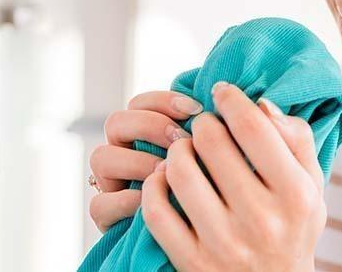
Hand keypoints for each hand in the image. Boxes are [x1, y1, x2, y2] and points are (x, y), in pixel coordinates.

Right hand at [88, 90, 201, 232]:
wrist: (199, 241)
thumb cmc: (211, 194)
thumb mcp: (213, 159)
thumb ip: (213, 134)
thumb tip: (241, 105)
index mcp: (144, 134)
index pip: (141, 103)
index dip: (164, 100)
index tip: (196, 109)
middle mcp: (124, 153)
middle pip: (117, 122)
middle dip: (150, 125)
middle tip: (180, 139)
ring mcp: (112, 183)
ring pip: (101, 157)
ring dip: (137, 161)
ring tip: (167, 172)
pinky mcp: (106, 216)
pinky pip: (100, 203)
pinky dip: (125, 201)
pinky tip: (153, 201)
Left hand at [141, 82, 325, 271]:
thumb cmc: (292, 226)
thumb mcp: (311, 185)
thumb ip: (296, 139)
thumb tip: (261, 103)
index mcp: (296, 195)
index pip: (253, 127)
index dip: (230, 99)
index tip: (221, 92)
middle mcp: (262, 220)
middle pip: (211, 142)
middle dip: (202, 123)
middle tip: (203, 126)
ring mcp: (224, 244)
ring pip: (180, 171)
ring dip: (176, 150)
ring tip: (184, 150)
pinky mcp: (192, 262)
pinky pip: (157, 211)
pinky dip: (153, 186)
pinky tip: (164, 180)